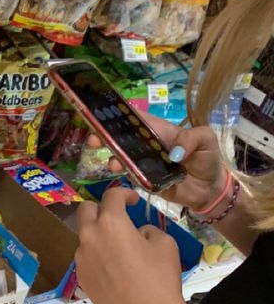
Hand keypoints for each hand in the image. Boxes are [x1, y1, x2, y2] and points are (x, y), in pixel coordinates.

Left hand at [76, 186, 185, 303]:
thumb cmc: (160, 279)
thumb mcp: (165, 244)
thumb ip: (147, 230)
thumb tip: (137, 233)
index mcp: (111, 223)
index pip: (111, 196)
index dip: (124, 193)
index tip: (133, 200)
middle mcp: (90, 236)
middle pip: (86, 210)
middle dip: (101, 209)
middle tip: (117, 218)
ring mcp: (81, 259)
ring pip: (85, 237)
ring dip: (99, 236)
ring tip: (120, 251)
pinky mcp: (81, 278)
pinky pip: (86, 258)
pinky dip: (97, 257)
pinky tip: (115, 272)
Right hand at [102, 111, 227, 212]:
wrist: (210, 190)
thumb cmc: (207, 159)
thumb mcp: (206, 140)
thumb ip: (191, 139)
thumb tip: (173, 153)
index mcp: (158, 130)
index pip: (136, 117)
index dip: (119, 113)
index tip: (103, 112)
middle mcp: (147, 144)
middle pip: (122, 136)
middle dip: (105, 134)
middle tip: (93, 138)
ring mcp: (144, 162)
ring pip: (122, 155)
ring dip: (112, 155)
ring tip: (110, 161)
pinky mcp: (144, 179)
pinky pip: (130, 174)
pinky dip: (123, 173)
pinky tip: (120, 171)